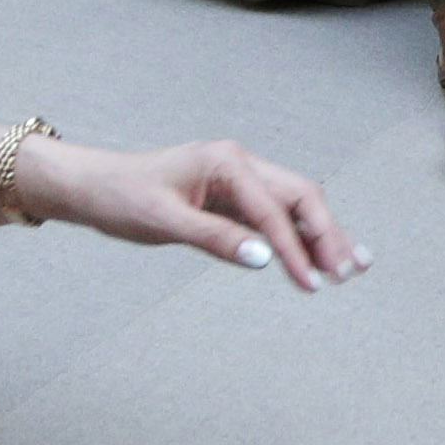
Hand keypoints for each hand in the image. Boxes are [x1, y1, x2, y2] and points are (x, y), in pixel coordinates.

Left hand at [22, 130, 367, 287]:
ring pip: (294, 206)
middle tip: (349, 272)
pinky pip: (275, 217)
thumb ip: (216, 238)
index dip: (295, 249)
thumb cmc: (121, 197)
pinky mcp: (232, 198)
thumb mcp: (163, 220)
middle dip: (328, 234)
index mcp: (226, 161)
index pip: (273, 209)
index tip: (311, 283)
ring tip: (352, 267)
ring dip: (322, 236)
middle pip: (301, 197)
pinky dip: (298, 238)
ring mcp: (238, 180)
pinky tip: (319, 258)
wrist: (92, 187)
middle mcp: (240, 164)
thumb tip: (263, 259)